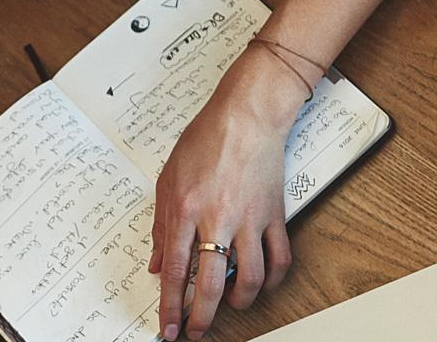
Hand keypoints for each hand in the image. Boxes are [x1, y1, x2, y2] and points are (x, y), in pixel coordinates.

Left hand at [147, 52, 307, 339]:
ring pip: (248, 279)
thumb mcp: (167, 180)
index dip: (171, 306)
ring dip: (239, 302)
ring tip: (229, 306)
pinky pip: (279, 259)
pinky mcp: (274, 216)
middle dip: (201, 317)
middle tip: (197, 332)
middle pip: (208, 284)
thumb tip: (157, 264)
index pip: (174, 272)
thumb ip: (161, 226)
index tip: (168, 328)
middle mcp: (216, 220)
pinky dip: (272, 280)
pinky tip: (261, 285)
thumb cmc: (206, 141)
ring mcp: (249, 220)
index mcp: (184, 210)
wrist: (246, 117)